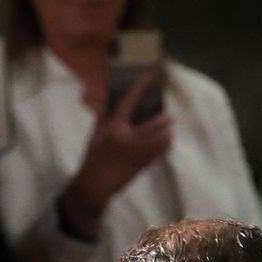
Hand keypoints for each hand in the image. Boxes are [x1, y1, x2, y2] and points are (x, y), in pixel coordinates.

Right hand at [58, 73, 172, 238]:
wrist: (94, 185)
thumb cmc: (93, 157)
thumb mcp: (95, 133)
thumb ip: (104, 115)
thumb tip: (109, 96)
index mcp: (114, 129)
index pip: (130, 102)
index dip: (141, 87)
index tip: (150, 76)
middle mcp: (128, 140)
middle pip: (156, 124)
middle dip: (165, 118)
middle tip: (168, 115)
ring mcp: (137, 154)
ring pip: (162, 139)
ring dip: (168, 131)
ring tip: (169, 127)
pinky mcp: (143, 165)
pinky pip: (161, 152)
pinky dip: (166, 145)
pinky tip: (166, 140)